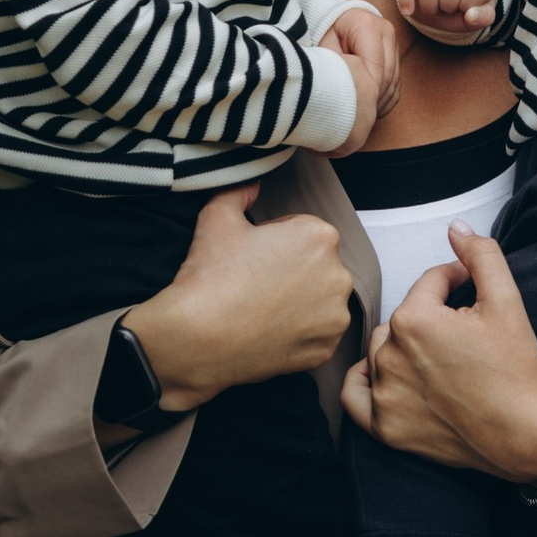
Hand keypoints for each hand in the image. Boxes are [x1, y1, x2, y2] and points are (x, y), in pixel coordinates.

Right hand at [125, 185, 352, 413]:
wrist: (197, 338)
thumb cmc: (210, 277)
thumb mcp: (217, 218)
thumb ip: (239, 192)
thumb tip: (251, 187)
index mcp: (319, 236)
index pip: (303, 233)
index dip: (275, 243)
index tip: (254, 258)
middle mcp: (338, 275)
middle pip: (318, 268)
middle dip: (294, 273)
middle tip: (257, 286)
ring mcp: (335, 316)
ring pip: (321, 303)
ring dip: (301, 304)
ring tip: (263, 311)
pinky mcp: (326, 349)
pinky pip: (318, 337)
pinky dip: (299, 336)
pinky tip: (270, 333)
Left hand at [321, 1, 401, 131]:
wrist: (335, 19)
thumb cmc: (325, 32)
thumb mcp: (325, 46)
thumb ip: (337, 65)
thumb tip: (349, 90)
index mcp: (368, 25)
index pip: (376, 65)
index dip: (368, 89)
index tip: (356, 107)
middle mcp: (386, 31)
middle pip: (388, 74)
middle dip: (375, 98)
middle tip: (361, 117)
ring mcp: (393, 42)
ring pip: (394, 80)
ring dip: (382, 101)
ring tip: (365, 116)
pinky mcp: (395, 53)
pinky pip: (397, 82)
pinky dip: (387, 98)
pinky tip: (374, 109)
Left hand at [341, 225, 536, 529]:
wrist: (527, 435)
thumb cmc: (517, 373)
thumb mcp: (508, 302)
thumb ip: (481, 256)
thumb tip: (456, 228)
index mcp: (414, 320)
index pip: (429, 284)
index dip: (456, 282)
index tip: (474, 293)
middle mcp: (389, 356)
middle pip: (402, 318)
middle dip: (430, 317)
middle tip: (462, 333)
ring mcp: (384, 394)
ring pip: (380, 352)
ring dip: (402, 348)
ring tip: (437, 357)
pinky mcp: (384, 427)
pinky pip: (355, 394)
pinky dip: (367, 382)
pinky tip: (389, 377)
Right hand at [394, 0, 495, 40]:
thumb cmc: (465, 7)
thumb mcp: (480, 15)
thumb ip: (483, 18)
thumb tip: (471, 16)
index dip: (467, 5)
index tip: (465, 7)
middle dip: (447, 5)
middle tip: (447, 8)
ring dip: (429, 5)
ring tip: (434, 7)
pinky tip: (408, 11)